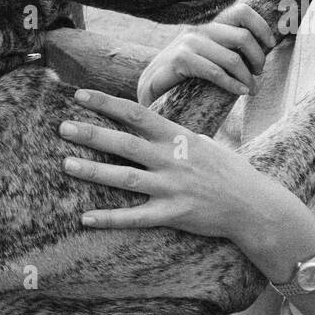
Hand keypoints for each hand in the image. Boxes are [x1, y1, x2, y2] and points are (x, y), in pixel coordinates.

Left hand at [58, 89, 308, 248]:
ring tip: (66, 164)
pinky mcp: (174, 214)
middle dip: (92, 134)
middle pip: (125, 143)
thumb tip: (149, 123)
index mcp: (179, 136)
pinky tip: (86, 219)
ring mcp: (172, 187)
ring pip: (125, 178)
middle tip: (62, 127)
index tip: (80, 95)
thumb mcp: (202, 143)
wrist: (253, 204)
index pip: (137, 113)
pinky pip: (136, 218)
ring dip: (94, 171)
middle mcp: (172, 159)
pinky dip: (110, 218)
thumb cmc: (226, 171)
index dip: (106, 103)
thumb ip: (173, 135)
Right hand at [136, 3, 276, 104]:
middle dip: (258, 58)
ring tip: (251, 89)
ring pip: (232, 58)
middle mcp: (201, 27)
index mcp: (210, 21)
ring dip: (247, 77)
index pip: (243, 11)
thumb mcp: (211, 51)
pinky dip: (232, 84)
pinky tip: (240, 92)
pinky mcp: (180, 59)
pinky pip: (215, 72)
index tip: (270, 45)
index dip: (262, 27)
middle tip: (259, 74)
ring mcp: (189, 42)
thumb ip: (231, 44)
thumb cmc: (189, 70)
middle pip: (243, 36)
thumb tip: (266, 46)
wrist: (153, 84)